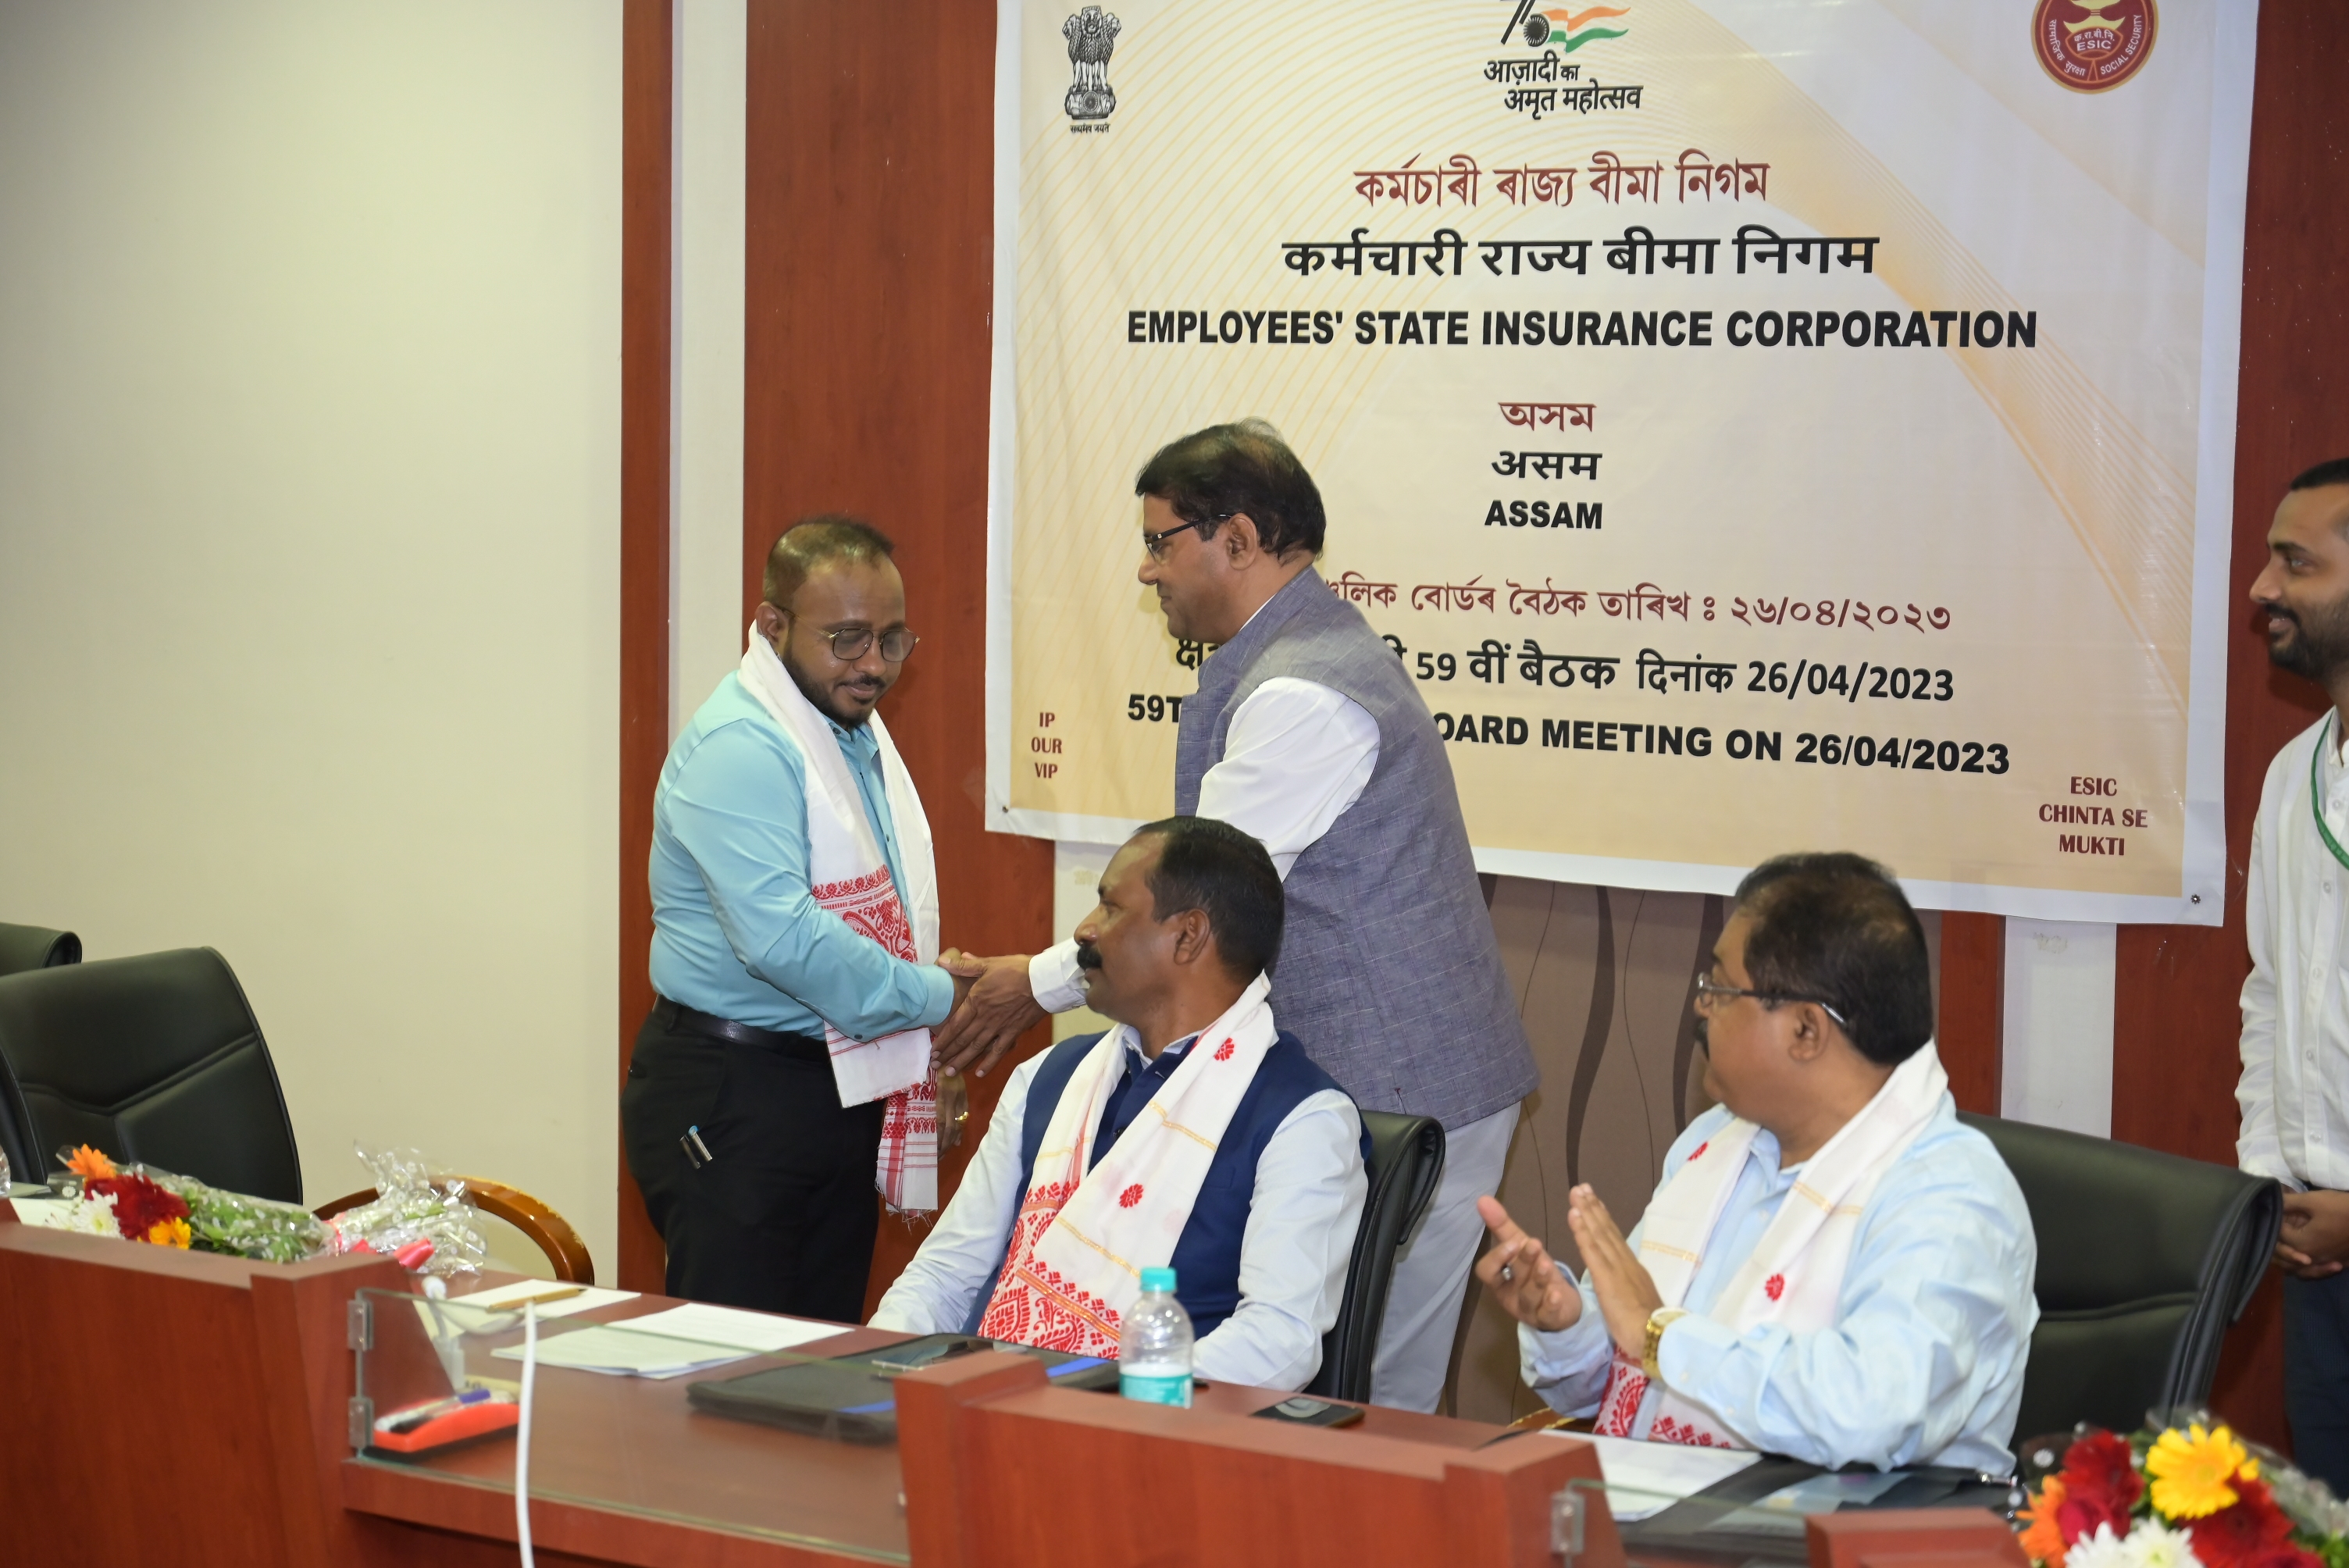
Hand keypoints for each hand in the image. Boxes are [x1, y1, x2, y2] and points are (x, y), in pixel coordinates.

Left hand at [930, 950, 1044, 1077]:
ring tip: (950, 1072)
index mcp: (976, 1001)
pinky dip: (989, 1063)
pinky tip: (980, 1073)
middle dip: (948, 1054)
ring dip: (962, 1061)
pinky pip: (998, 1051)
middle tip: (935, 1065)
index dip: (943, 1039)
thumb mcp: (988, 964)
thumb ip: (964, 966)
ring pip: (977, 1048)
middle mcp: (984, 1018)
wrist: (1042, 981)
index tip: (933, 1050)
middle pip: (963, 1040)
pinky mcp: (1013, 1032)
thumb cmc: (1015, 970)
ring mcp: (999, 1027)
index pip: (955, 1025)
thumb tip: (941, 961)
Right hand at [1473, 1195, 1582, 1331]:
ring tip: (1547, 1264)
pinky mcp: (1550, 1319)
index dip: (1497, 1258)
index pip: (1487, 1272)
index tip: (1513, 1242)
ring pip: (1530, 1296)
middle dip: (1523, 1261)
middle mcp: (1511, 1296)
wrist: (1561, 1305)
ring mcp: (1530, 1309)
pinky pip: (1547, 1314)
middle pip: (1514, 1279)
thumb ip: (1502, 1226)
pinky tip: (1557, 1292)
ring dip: (1538, 1279)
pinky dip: (1551, 1304)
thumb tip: (1483, 1198)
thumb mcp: (1521, 1247)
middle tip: (1534, 1244)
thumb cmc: (1535, 1272)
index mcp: (1500, 1280)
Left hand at [1564, 1183, 1663, 1358]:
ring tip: (1576, 1193)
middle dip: (1593, 1207)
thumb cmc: (1648, 1327)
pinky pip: (1591, 1249)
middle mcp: (1625, 1262)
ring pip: (1599, 1234)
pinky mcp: (1606, 1277)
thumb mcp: (1639, 1302)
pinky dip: (1582, 1231)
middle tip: (1582, 1187)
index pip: (1615, 1239)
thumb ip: (1630, 1289)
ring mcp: (1616, 1267)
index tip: (1594, 1201)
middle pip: (1606, 1230)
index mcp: (1632, 1269)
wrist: (1657, 1336)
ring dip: (1586, 1211)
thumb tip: (1625, 1284)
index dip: (1604, 1219)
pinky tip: (1573, 1215)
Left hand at [2278, 1190, 2348, 1277]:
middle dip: (2279, 1243)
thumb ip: (2288, 1202)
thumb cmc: (2342, 1208)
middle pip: (2284, 1257)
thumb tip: (2273, 1201)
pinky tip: (2309, 1255)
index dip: (2277, 1221)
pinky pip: (2317, 1271)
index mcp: (2301, 1244)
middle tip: (2283, 1226)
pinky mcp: (2339, 1264)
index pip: (2277, 1236)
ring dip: (2292, 1259)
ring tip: (2291, 1245)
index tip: (2282, 1210)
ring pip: (2300, 1270)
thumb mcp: (2312, 1200)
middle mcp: (2311, 1259)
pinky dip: (2309, 1267)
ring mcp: (2326, 1264)